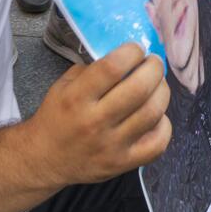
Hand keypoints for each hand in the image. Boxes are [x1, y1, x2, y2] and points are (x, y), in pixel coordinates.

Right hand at [30, 42, 170, 185]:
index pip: (112, 68)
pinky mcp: (124, 163)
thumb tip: (124, 56)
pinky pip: (157, 144)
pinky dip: (164, 125)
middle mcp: (95, 122)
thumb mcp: (63, 85)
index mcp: (77, 98)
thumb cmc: (56, 116)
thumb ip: (92, 70)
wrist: (46, 159)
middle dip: (154, 68)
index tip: (136, 48)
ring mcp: (112, 145)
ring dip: (162, 91)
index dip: (132, 52)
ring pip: (152, 113)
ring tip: (158, 84)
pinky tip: (157, 115)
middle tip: (153, 62)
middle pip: (139, 89)